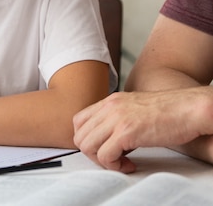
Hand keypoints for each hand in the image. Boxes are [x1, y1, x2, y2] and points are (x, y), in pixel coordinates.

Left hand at [73, 89, 212, 172]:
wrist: (188, 108)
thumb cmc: (168, 112)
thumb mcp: (135, 109)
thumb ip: (118, 118)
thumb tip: (108, 139)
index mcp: (111, 100)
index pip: (79, 120)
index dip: (88, 139)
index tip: (104, 148)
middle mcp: (110, 106)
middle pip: (79, 135)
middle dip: (93, 153)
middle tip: (113, 159)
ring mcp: (117, 118)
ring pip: (87, 146)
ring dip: (102, 161)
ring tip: (122, 162)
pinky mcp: (127, 132)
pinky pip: (105, 156)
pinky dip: (115, 166)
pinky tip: (131, 164)